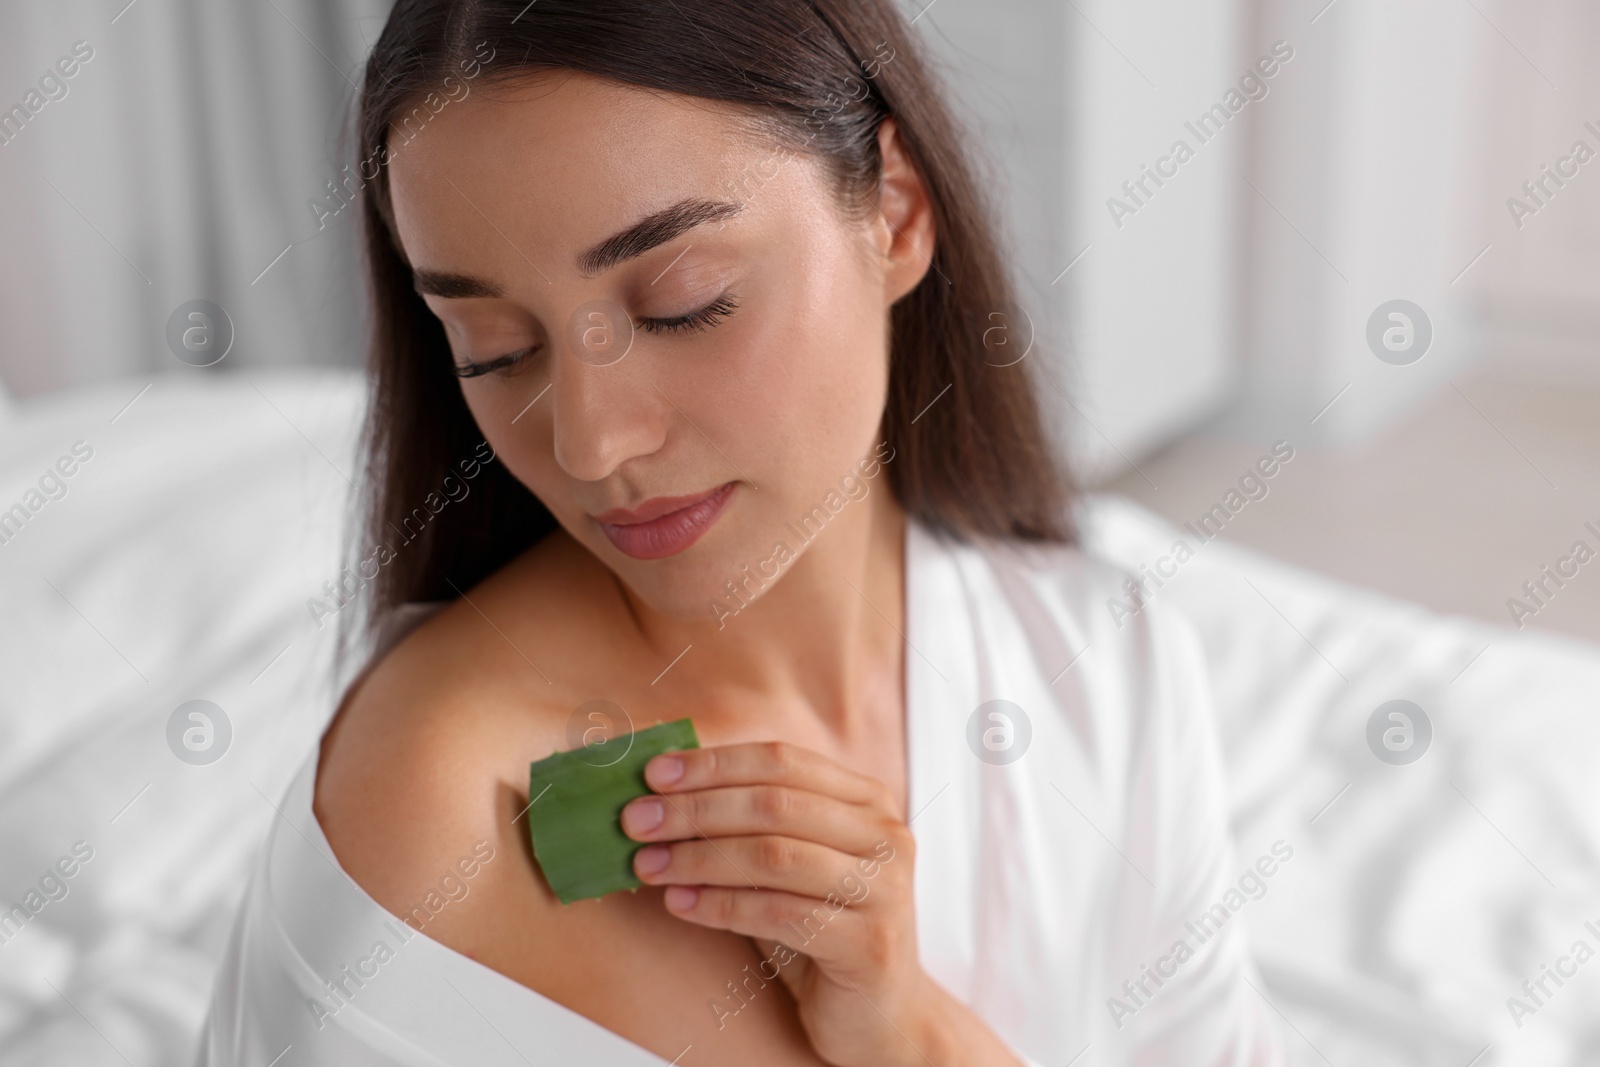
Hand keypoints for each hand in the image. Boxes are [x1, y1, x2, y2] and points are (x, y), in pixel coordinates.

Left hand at [620, 741, 1021, 1066]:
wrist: (883, 1013)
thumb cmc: (824, 928)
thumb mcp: (789, 862)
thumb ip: (748, 825)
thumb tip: (663, 794)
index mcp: (866, 800)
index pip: (782, 760)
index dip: (714, 764)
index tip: (655, 775)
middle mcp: (884, 835)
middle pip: (773, 803)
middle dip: (695, 809)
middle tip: (637, 821)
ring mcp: (882, 887)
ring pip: (773, 855)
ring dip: (699, 858)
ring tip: (648, 865)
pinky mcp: (869, 942)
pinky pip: (778, 913)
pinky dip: (719, 906)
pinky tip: (680, 904)